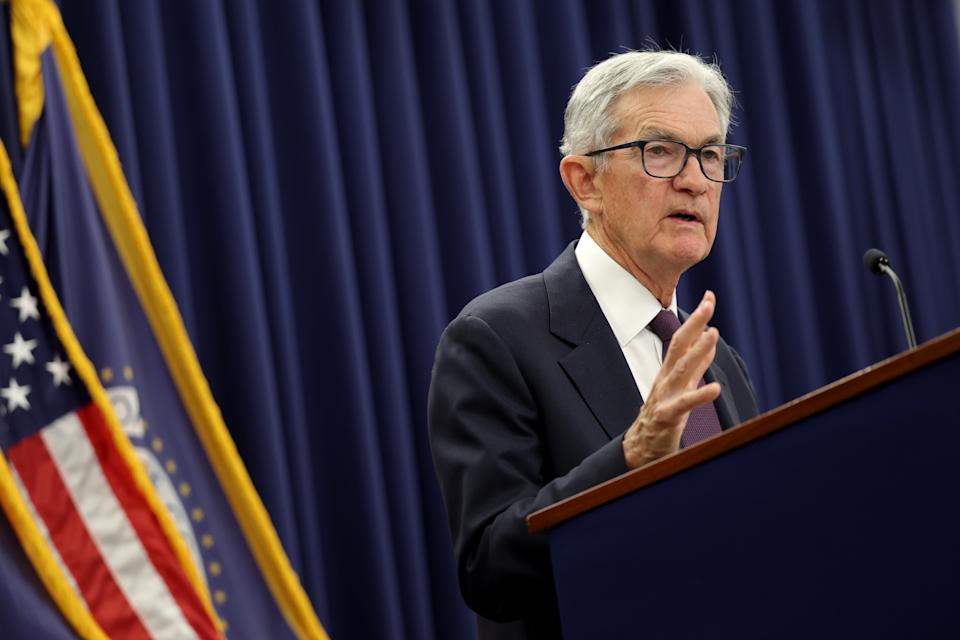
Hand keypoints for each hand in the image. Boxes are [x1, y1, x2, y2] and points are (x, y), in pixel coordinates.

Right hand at [622, 291, 721, 468]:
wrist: (641, 447)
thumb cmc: (664, 415)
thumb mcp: (682, 385)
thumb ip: (697, 365)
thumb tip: (710, 341)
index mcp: (669, 370)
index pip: (682, 338)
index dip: (696, 318)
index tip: (710, 296)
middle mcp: (666, 379)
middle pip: (679, 345)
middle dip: (694, 323)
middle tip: (709, 303)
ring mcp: (665, 396)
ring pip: (681, 369)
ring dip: (697, 350)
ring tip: (713, 333)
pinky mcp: (667, 416)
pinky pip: (685, 404)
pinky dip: (699, 395)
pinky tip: (715, 389)